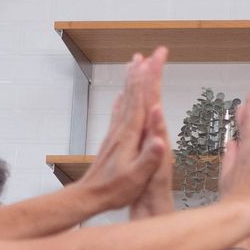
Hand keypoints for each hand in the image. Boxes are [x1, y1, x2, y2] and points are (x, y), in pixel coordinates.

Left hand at [80, 50, 170, 211]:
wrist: (90, 196)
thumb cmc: (115, 190)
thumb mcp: (136, 178)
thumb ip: (149, 158)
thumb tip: (160, 139)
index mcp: (130, 135)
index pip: (143, 100)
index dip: (150, 78)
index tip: (156, 58)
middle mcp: (122, 129)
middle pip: (135, 94)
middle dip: (144, 71)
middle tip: (152, 53)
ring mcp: (115, 133)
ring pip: (126, 99)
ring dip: (132, 80)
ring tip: (136, 63)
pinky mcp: (112, 139)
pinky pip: (119, 112)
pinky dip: (123, 99)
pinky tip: (122, 94)